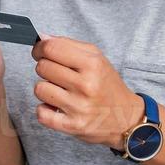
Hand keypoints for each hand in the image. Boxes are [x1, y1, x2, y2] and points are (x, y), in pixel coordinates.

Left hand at [30, 36, 145, 148]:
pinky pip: (42, 113)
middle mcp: (86, 85)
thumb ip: (68, 45)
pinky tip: (56, 107)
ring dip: (46, 89)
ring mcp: (79, 107)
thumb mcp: (96, 58)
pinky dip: (45, 109)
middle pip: (42, 67)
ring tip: (59, 91)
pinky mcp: (72, 125)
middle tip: (56, 74)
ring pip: (39, 89)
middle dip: (45, 68)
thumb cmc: (106, 85)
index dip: (40, 48)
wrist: (126, 117)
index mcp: (92, 64)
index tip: (41, 52)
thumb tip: (42, 39)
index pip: (51, 48)